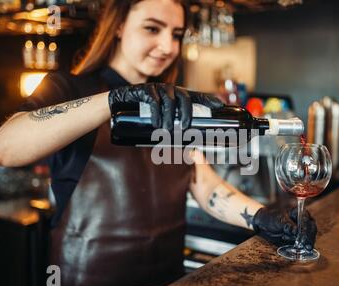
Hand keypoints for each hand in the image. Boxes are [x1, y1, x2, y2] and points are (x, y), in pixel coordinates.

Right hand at [108, 83, 223, 130]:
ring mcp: (157, 88)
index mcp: (177, 96)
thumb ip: (172, 126)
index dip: (209, 100)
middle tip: (185, 128)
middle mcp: (170, 90)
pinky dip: (156, 113)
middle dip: (187, 114)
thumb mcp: (160, 119)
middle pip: (184, 98)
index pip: (197, 96)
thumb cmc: (142, 113)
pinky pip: (153, 100)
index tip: (221, 106)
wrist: (118, 105)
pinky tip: (156, 123)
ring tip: (167, 132)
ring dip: (169, 118)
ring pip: (169, 102)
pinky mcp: (144, 90)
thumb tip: (185, 143)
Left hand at [252, 206, 317, 250]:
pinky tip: (300, 248)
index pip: (306, 219)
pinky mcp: (300, 238)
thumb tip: (295, 230)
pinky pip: (305, 243)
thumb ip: (287, 225)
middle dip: (308, 237)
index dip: (305, 228)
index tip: (302, 236)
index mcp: (299, 212)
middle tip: (304, 244)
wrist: (265, 225)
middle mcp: (304, 220)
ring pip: (309, 236)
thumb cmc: (272, 218)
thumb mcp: (278, 220)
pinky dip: (303, 246)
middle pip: (311, 228)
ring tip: (301, 246)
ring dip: (306, 242)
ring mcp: (303, 230)